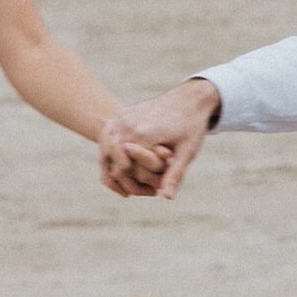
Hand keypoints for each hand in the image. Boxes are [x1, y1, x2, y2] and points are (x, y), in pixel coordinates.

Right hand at [100, 79, 221, 199]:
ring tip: (131, 181)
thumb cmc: (191, 126)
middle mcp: (126, 125)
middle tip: (139, 190)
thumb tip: (167, 197)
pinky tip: (125, 166)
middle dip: (125, 180)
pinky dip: (111, 155)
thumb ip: (174, 175)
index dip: (136, 184)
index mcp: (141, 135)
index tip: (152, 190)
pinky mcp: (121, 115)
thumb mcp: (187, 152)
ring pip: (105, 152)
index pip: (126, 170)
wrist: (189, 99)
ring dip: (114, 168)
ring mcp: (121, 118)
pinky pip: (107, 139)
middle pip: (113, 162)